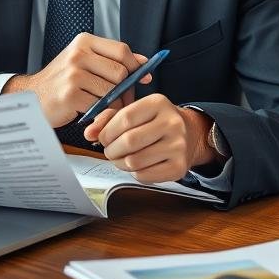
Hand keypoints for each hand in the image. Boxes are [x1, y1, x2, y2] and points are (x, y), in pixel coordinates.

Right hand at [2, 33, 149, 128]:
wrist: (31, 97)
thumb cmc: (62, 81)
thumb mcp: (84, 62)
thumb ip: (112, 60)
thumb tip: (145, 63)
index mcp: (83, 42)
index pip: (121, 50)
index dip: (137, 66)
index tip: (145, 78)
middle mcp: (77, 55)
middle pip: (120, 72)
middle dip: (126, 90)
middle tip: (122, 100)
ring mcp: (73, 75)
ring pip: (112, 91)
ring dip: (114, 104)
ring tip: (105, 108)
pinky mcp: (70, 95)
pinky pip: (100, 106)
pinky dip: (101, 113)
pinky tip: (93, 113)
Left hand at [82, 94, 217, 183]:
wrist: (190, 135)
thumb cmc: (154, 122)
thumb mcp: (134, 112)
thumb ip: (108, 119)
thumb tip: (88, 133)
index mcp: (159, 103)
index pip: (125, 117)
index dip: (107, 131)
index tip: (102, 138)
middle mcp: (172, 123)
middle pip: (129, 141)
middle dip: (111, 150)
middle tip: (109, 151)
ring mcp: (178, 146)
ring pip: (134, 161)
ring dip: (119, 163)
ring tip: (120, 159)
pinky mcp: (179, 167)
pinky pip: (144, 175)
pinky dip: (133, 173)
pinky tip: (136, 165)